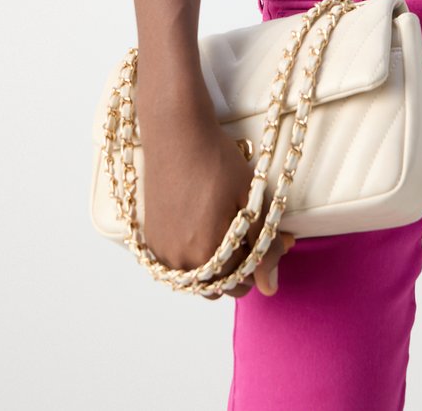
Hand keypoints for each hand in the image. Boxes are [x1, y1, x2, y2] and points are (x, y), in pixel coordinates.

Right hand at [135, 84, 295, 301]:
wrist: (177, 133)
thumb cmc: (217, 162)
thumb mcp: (251, 200)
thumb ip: (263, 246)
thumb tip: (271, 288)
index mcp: (207, 255)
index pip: (244, 279)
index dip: (262, 257)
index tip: (271, 236)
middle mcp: (180, 261)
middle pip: (220, 285)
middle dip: (240, 265)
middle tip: (250, 232)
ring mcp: (162, 252)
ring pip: (199, 278)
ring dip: (216, 264)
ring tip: (227, 229)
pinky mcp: (151, 239)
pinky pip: (178, 265)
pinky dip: (194, 256)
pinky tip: (204, 228)